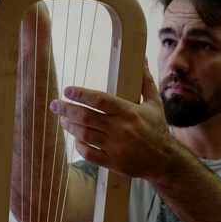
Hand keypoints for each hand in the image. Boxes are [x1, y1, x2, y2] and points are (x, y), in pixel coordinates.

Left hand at [49, 61, 171, 178]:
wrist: (165, 160)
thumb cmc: (158, 129)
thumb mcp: (155, 104)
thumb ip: (145, 81)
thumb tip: (142, 59)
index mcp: (130, 112)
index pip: (100, 100)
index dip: (81, 94)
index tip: (67, 90)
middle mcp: (121, 129)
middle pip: (86, 117)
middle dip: (67, 109)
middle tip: (55, 105)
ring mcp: (115, 147)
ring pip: (84, 134)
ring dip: (70, 126)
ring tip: (62, 120)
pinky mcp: (113, 162)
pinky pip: (89, 153)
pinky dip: (79, 145)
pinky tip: (76, 138)